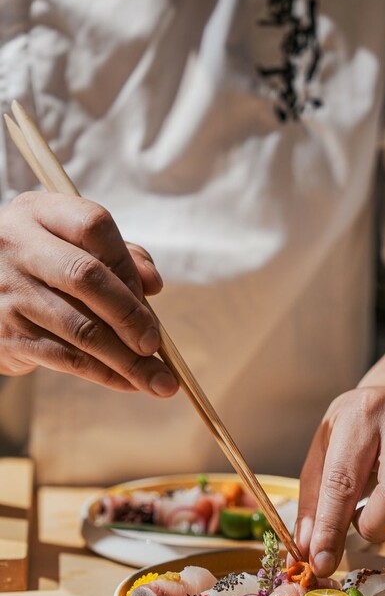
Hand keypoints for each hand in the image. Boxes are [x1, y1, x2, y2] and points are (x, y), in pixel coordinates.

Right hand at [0, 191, 178, 395]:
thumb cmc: (47, 270)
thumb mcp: (75, 248)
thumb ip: (121, 256)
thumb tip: (152, 283)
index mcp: (39, 213)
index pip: (93, 227)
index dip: (127, 262)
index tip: (150, 293)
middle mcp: (18, 246)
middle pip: (85, 277)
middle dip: (129, 314)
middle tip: (155, 343)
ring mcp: (10, 292)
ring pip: (81, 329)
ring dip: (127, 360)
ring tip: (159, 381)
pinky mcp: (8, 335)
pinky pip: (67, 359)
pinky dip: (106, 374)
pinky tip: (130, 382)